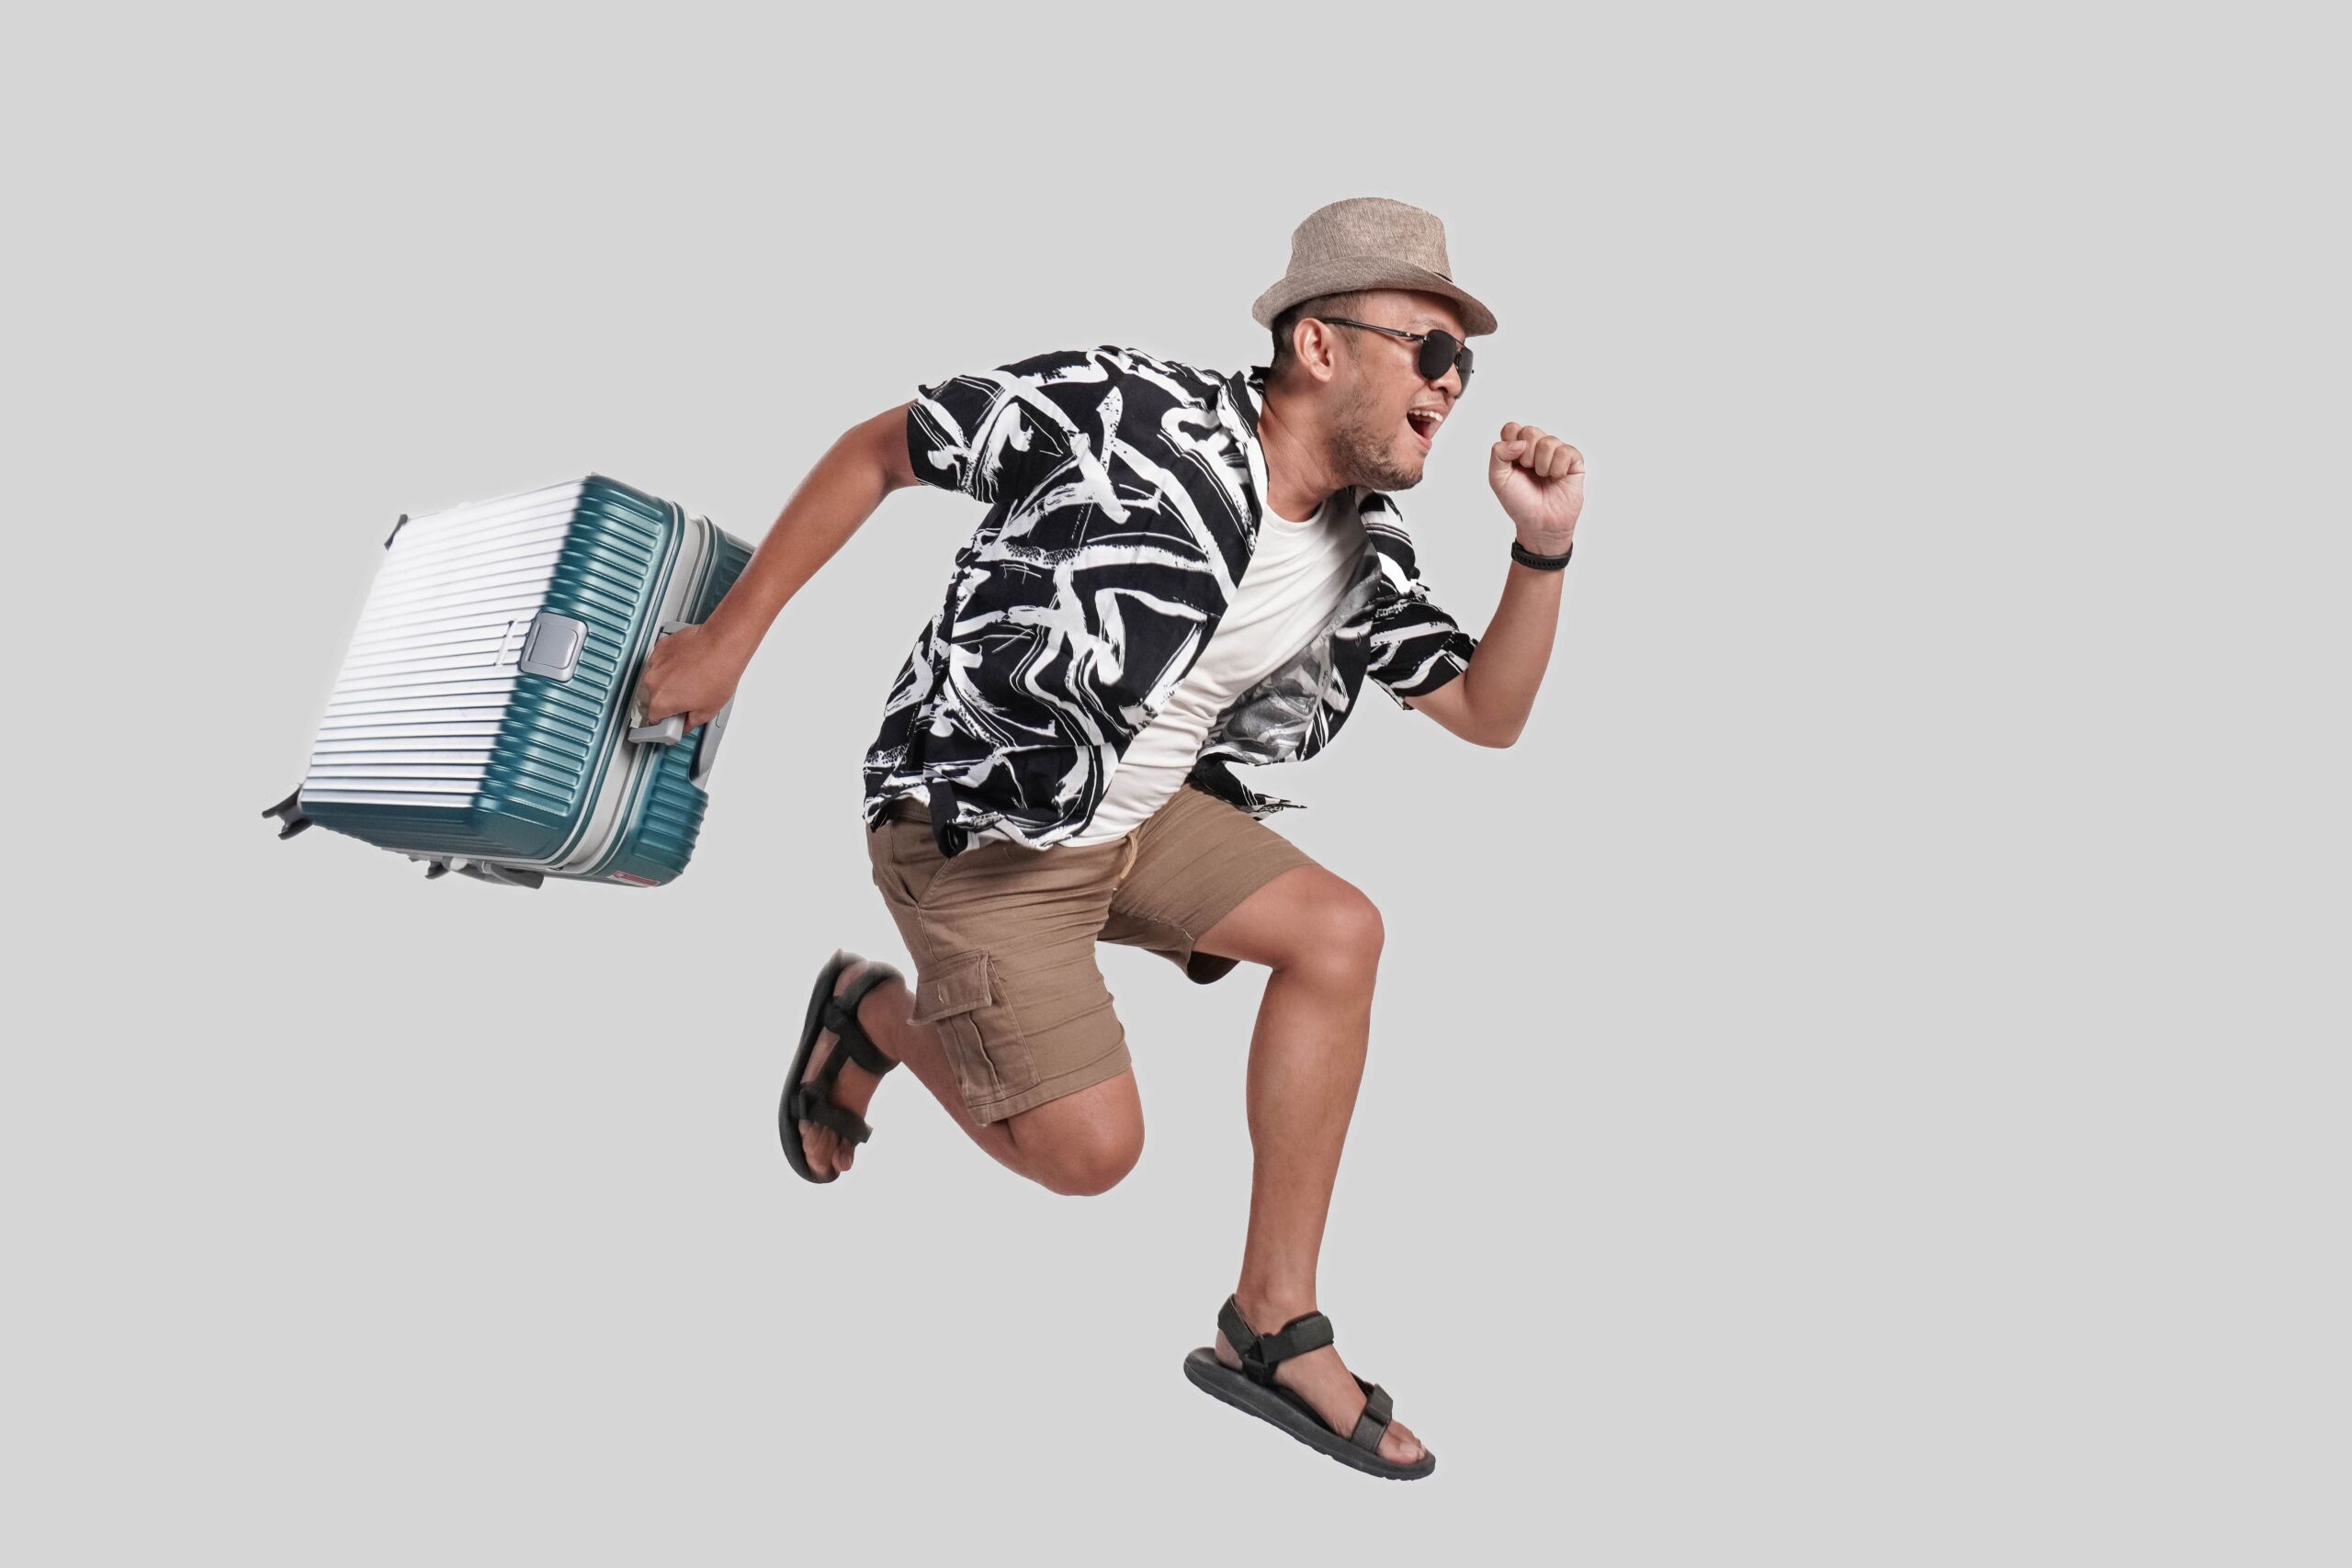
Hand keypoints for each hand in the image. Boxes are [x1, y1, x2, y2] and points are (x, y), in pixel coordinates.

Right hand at [632, 619, 746, 731]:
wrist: (723, 644)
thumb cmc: (718, 673)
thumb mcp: (708, 711)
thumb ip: (691, 722)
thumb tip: (686, 724)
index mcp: (661, 701)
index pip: (654, 719)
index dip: (666, 720)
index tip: (673, 718)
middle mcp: (653, 682)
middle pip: (654, 697)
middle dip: (668, 699)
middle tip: (688, 696)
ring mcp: (655, 662)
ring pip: (657, 677)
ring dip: (669, 679)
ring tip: (691, 676)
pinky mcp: (661, 647)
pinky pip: (661, 660)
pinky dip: (671, 663)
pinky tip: (688, 662)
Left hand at [1488, 422, 1583, 549]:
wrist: (1539, 523)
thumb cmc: (1519, 502)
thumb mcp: (1497, 479)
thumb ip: (1498, 454)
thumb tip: (1519, 442)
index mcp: (1517, 449)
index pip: (1512, 428)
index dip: (1511, 443)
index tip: (1513, 463)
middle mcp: (1537, 447)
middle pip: (1530, 431)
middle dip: (1526, 456)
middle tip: (1529, 472)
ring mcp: (1556, 453)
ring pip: (1548, 441)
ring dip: (1542, 465)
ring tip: (1543, 477)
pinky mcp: (1573, 461)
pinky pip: (1565, 451)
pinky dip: (1557, 468)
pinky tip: (1557, 478)